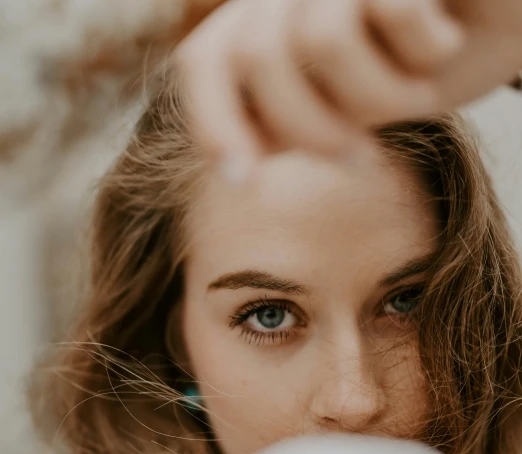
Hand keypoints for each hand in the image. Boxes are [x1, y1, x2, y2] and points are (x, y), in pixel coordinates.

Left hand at [177, 0, 464, 179]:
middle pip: (257, 57)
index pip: (205, 60)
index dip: (212, 122)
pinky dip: (427, 49)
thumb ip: (289, 123)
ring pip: (320, 41)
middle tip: (359, 160)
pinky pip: (394, 10)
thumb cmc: (420, 67)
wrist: (501, 23)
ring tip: (417, 92)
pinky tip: (444, 38)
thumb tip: (238, 161)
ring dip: (382, 97)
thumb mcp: (348, 110)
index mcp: (271, 20)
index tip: (241, 182)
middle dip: (311, 129)